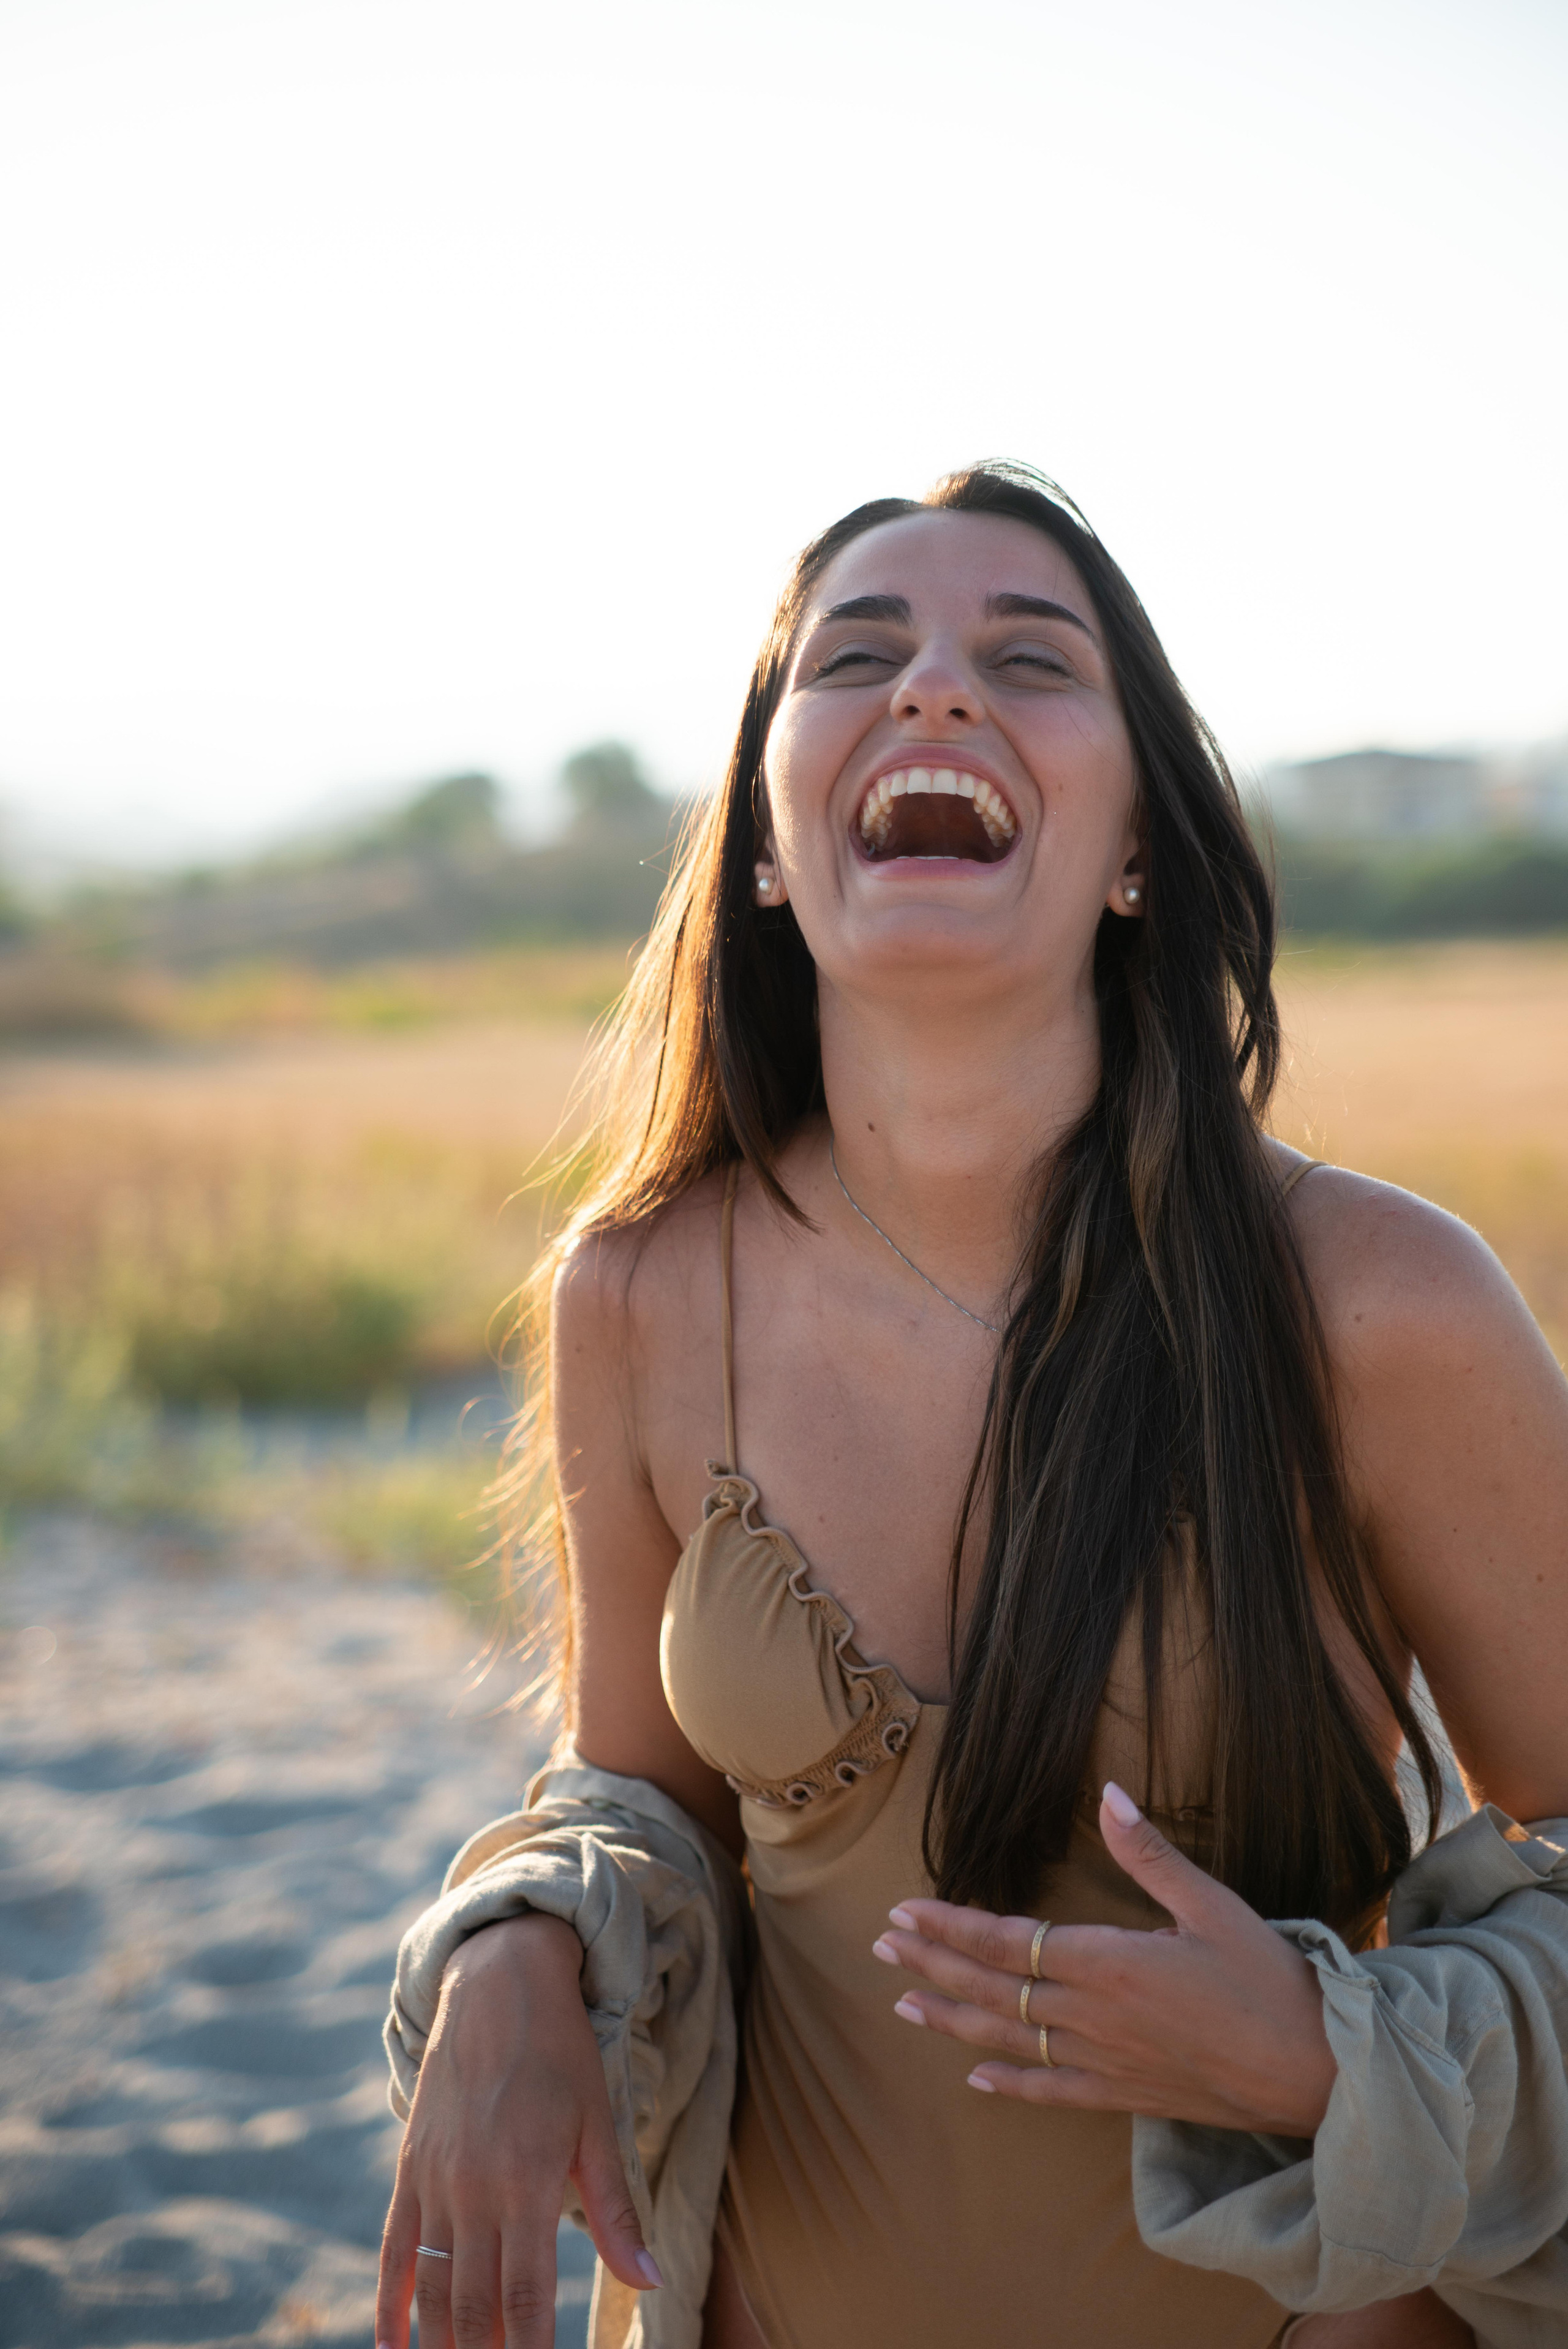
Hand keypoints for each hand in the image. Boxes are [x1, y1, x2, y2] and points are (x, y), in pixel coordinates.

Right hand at [375, 1912, 660, 2348]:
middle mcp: (474, 2189)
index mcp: (528, 2181)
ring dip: (443, 2344)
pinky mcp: (409, 2169)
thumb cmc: (560, 2052)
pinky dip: (389, 2308)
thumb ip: (616, 2211)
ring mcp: (435, 2181)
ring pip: (432, 2290)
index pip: (527, 2300)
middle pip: (474, 2308)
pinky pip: (393, 2252)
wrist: (497, 1981)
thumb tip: (651, 2283)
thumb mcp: (598, 2122)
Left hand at [873, 1780, 1335, 2134]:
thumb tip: (1109, 1794)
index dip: (952, 1926)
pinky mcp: (1124, 2095)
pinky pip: (1051, 2091)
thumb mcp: (1213, 1904)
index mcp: (1108, 1963)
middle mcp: (1093, 2016)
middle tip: (881, 1944)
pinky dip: (1008, 2084)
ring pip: (1008, 2039)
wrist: (1316, 2071)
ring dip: (951, 2017)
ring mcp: (1104, 2061)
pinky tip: (974, 2077)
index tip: (904, 1911)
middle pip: (993, 1989)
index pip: (1008, 1941)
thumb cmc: (1268, 1980)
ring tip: (903, 2001)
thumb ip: (1150, 1854)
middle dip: (932, 1963)